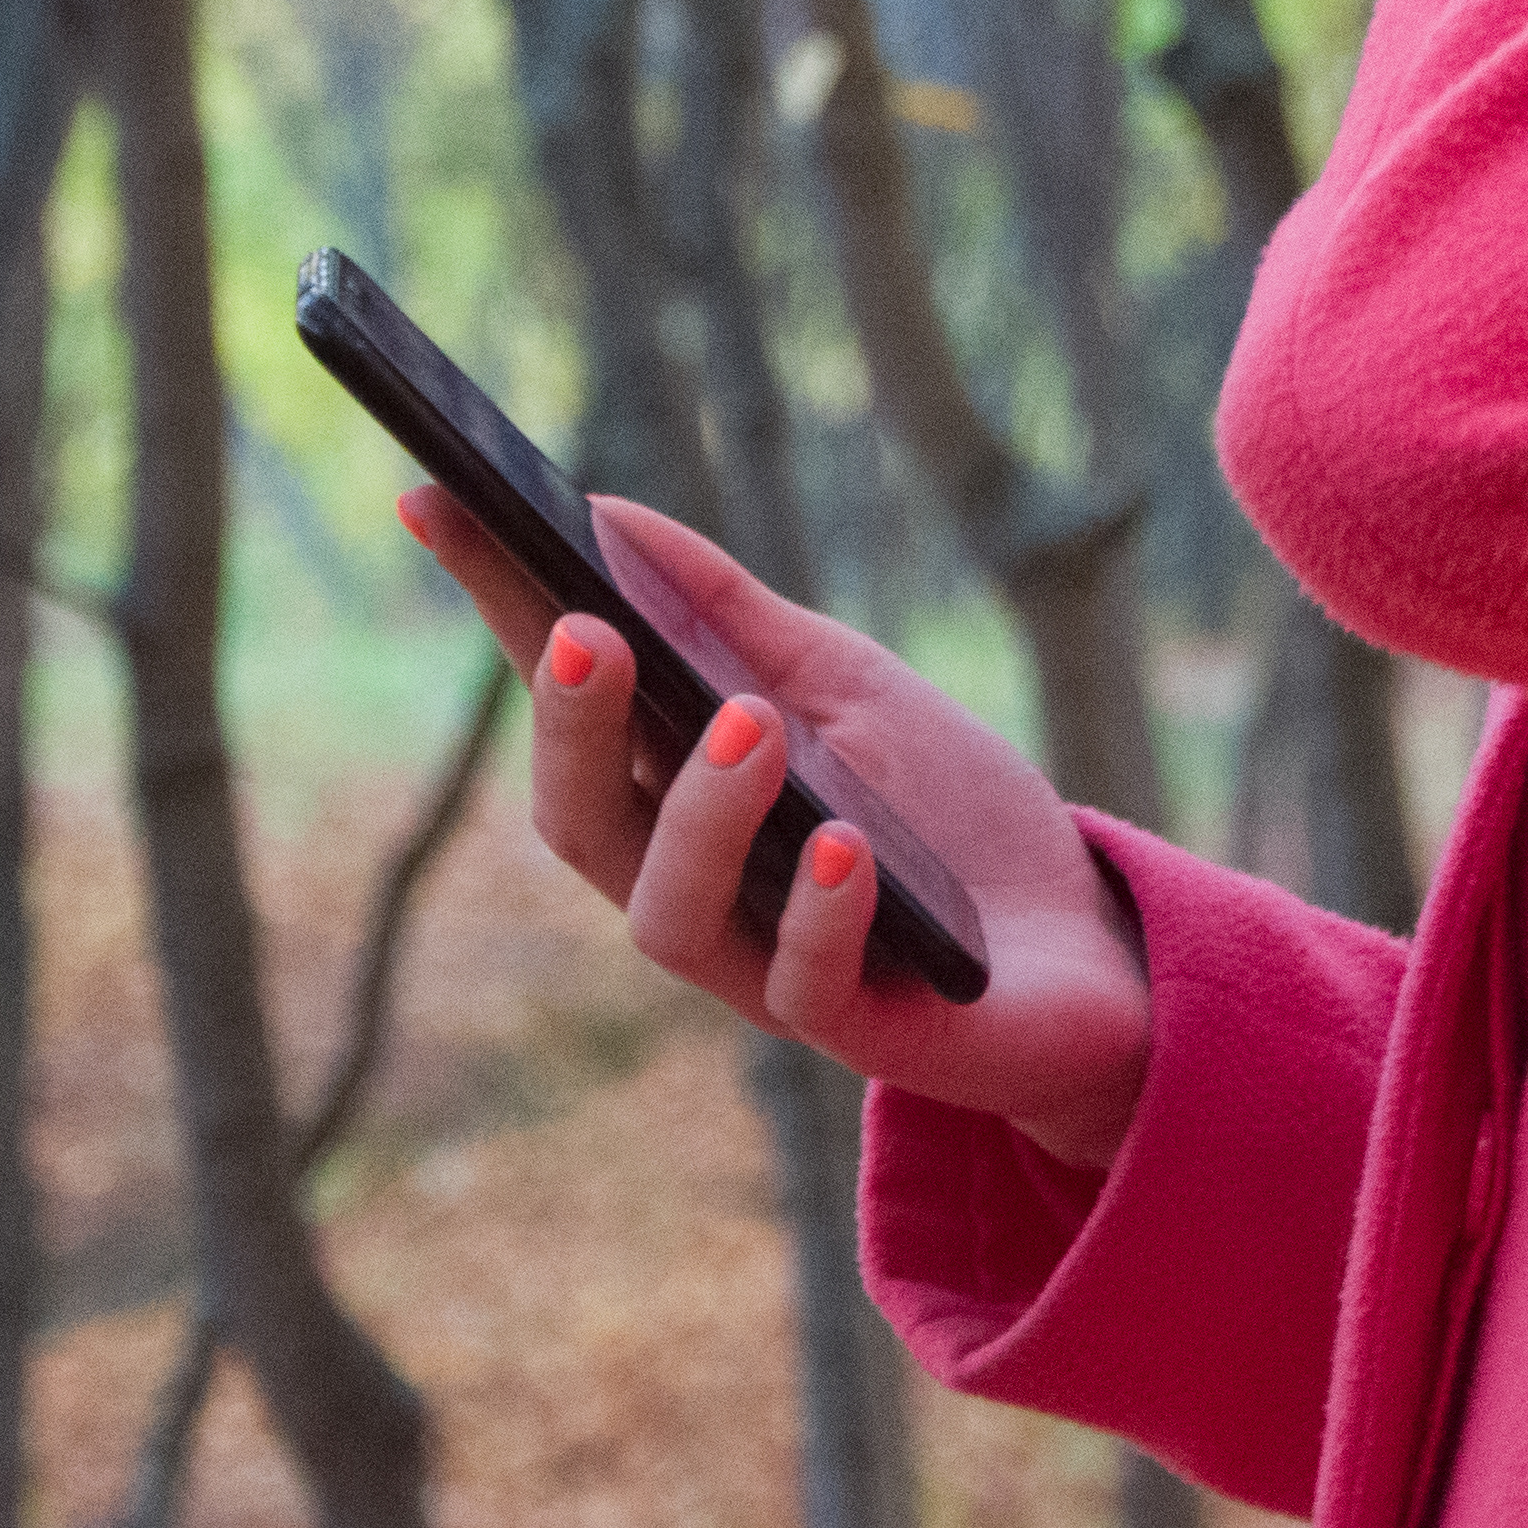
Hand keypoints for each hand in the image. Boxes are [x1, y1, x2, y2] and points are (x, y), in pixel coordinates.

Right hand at [403, 486, 1157, 1171]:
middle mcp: (695, 883)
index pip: (570, 694)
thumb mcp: (846, 687)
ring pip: (670, 914)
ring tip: (751, 725)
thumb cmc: (950, 814)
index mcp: (677, 789)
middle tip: (587, 634)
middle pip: (583, 821)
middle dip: (569, 727)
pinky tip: (845, 844)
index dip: (498, 606)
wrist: (1090, 947)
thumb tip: (607, 512)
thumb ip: (734, 617)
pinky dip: (820, 910)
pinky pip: (808, 984)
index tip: (437, 500)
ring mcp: (762, 963)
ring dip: (701, 814)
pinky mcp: (854, 1026)